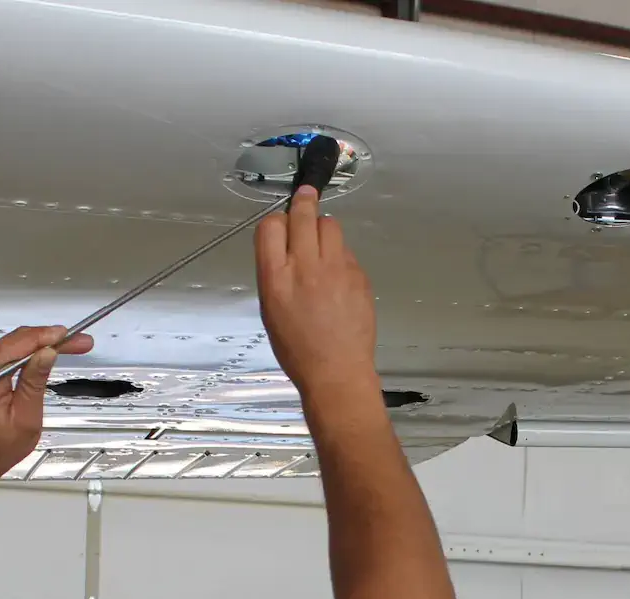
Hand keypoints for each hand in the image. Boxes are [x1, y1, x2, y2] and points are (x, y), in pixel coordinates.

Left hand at [0, 325, 92, 486]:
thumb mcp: (25, 419)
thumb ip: (35, 383)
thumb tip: (47, 354)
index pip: (16, 348)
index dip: (45, 338)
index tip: (69, 336)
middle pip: (14, 342)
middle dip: (47, 338)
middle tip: (77, 341)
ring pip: (10, 344)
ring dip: (39, 342)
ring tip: (67, 344)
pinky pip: (4, 354)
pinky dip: (27, 350)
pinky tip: (44, 351)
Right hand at [253, 185, 378, 400]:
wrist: (336, 372)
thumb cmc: (297, 348)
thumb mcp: (271, 310)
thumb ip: (275, 273)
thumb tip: (284, 246)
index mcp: (275, 278)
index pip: (270, 226)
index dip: (277, 220)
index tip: (282, 220)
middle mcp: (305, 267)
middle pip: (303, 214)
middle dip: (304, 201)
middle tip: (306, 195)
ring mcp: (336, 269)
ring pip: (330, 225)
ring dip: (323, 227)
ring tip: (322, 244)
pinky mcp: (359, 276)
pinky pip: (347, 252)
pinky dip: (340, 255)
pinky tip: (338, 277)